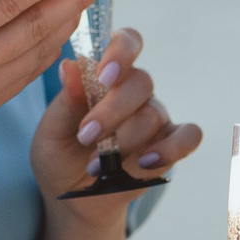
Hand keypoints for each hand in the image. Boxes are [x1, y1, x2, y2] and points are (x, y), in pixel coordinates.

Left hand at [31, 28, 205, 219]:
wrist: (72, 196)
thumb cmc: (60, 155)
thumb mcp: (52, 131)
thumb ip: (66, 101)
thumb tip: (70, 66)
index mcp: (106, 75)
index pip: (126, 42)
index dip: (121, 51)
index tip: (103, 75)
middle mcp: (134, 92)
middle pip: (141, 82)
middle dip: (112, 111)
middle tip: (86, 136)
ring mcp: (155, 118)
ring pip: (154, 114)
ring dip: (125, 140)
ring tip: (97, 165)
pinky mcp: (170, 145)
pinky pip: (188, 136)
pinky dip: (170, 148)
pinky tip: (143, 162)